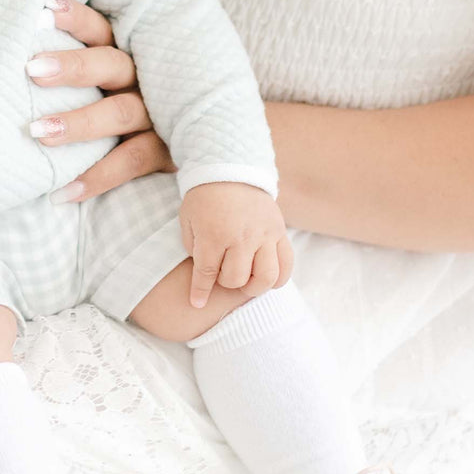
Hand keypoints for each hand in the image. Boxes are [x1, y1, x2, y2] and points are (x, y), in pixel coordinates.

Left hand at [28, 0, 174, 199]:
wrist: (204, 142)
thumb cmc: (130, 101)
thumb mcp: (112, 77)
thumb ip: (81, 64)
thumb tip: (21, 53)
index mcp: (129, 53)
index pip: (101, 28)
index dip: (75, 17)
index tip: (43, 7)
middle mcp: (145, 78)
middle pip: (110, 65)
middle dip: (72, 67)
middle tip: (32, 71)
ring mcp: (160, 113)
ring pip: (120, 113)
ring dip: (79, 123)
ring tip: (39, 132)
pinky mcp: (169, 150)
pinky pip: (131, 162)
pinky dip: (96, 177)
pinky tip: (61, 193)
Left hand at [179, 183, 292, 308]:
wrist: (231, 170)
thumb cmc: (204, 198)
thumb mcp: (188, 220)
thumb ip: (193, 248)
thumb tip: (204, 273)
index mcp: (214, 234)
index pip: (206, 272)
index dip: (200, 291)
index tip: (196, 302)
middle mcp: (241, 237)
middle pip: (236, 279)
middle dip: (225, 283)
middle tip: (221, 274)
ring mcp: (264, 235)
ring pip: (265, 277)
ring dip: (253, 287)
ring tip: (245, 282)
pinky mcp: (280, 232)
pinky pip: (286, 264)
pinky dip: (279, 278)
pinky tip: (267, 279)